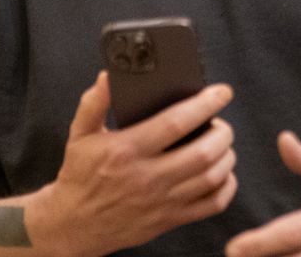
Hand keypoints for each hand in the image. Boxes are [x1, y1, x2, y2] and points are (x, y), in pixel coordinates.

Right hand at [28, 72, 237, 256]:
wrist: (74, 224)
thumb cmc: (80, 175)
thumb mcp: (80, 134)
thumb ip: (94, 103)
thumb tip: (108, 76)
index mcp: (127, 150)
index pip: (176, 123)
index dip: (204, 104)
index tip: (222, 92)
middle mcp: (147, 177)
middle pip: (202, 152)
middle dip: (222, 132)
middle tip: (221, 122)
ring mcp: (161, 202)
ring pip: (211, 177)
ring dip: (226, 156)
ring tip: (221, 144)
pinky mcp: (169, 220)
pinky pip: (211, 205)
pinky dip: (226, 186)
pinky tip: (221, 173)